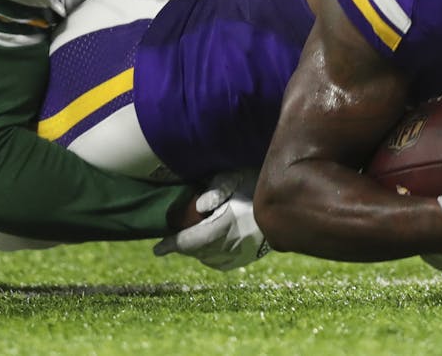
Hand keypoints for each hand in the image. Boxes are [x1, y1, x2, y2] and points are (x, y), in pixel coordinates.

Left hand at [152, 170, 268, 270]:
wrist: (284, 203)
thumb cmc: (255, 183)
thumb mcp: (236, 176)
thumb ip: (217, 188)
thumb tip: (199, 206)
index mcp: (229, 222)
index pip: (193, 239)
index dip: (173, 245)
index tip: (157, 249)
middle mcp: (235, 241)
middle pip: (198, 251)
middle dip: (182, 246)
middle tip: (171, 240)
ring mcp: (243, 253)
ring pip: (209, 259)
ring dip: (196, 252)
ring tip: (190, 240)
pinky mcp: (249, 258)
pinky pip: (222, 265)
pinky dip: (210, 258)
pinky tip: (208, 248)